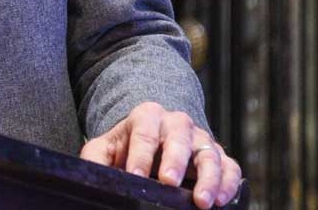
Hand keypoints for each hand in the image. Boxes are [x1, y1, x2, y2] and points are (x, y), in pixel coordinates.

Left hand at [79, 102, 242, 207]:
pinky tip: (221, 200)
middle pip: (178, 138)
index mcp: (147, 116)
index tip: (135, 176)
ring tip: (202, 201)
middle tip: (168, 181)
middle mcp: (177, 123)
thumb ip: (94, 159)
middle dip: (174, 160)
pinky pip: (230, 167)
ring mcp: (200, 139)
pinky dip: (229, 183)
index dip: (139, 155)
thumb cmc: (126, 147)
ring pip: (209, 153)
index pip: (143, 133)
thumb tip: (88, 176)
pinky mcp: (218, 156)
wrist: (151, 142)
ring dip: (208, 178)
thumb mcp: (104, 149)